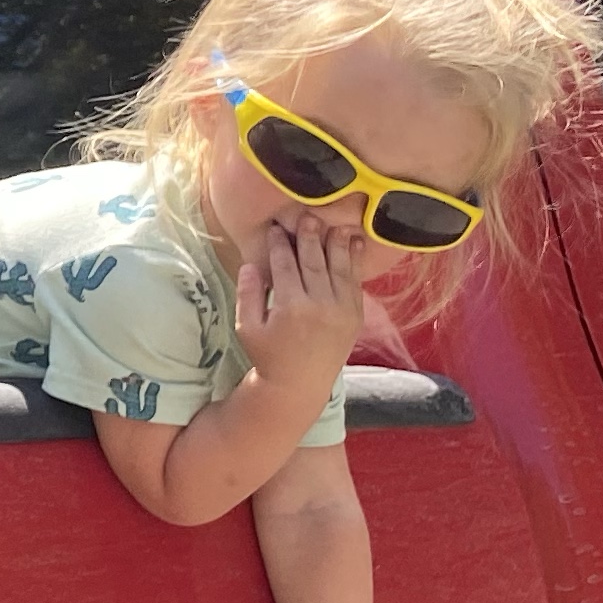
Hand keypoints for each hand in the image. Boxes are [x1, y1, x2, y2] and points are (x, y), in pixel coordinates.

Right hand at [233, 214, 367, 393]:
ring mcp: (341, 309)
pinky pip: (355, 282)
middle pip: (314, 261)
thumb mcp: (247, 328)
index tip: (276, 228)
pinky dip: (355, 261)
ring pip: (339, 267)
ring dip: (336, 243)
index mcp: (290, 307)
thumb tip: (251, 264)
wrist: (300, 386)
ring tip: (333, 224)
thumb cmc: (268, 355)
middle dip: (309, 237)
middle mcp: (319, 305)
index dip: (280, 244)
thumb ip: (248, 294)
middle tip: (306, 217)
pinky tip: (353, 244)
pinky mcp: (355, 315)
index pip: (285, 265)